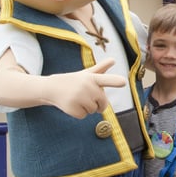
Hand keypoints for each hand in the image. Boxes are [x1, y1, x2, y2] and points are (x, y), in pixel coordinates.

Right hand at [0, 53, 125, 115]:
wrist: (52, 88)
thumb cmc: (73, 81)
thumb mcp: (86, 74)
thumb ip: (101, 69)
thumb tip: (113, 60)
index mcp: (91, 78)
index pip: (105, 79)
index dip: (114, 81)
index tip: (123, 82)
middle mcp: (86, 87)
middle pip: (102, 103)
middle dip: (97, 104)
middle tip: (87, 97)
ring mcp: (78, 98)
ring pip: (93, 111)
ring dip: (86, 108)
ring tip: (76, 99)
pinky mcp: (72, 108)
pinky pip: (83, 116)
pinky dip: (78, 113)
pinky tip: (71, 104)